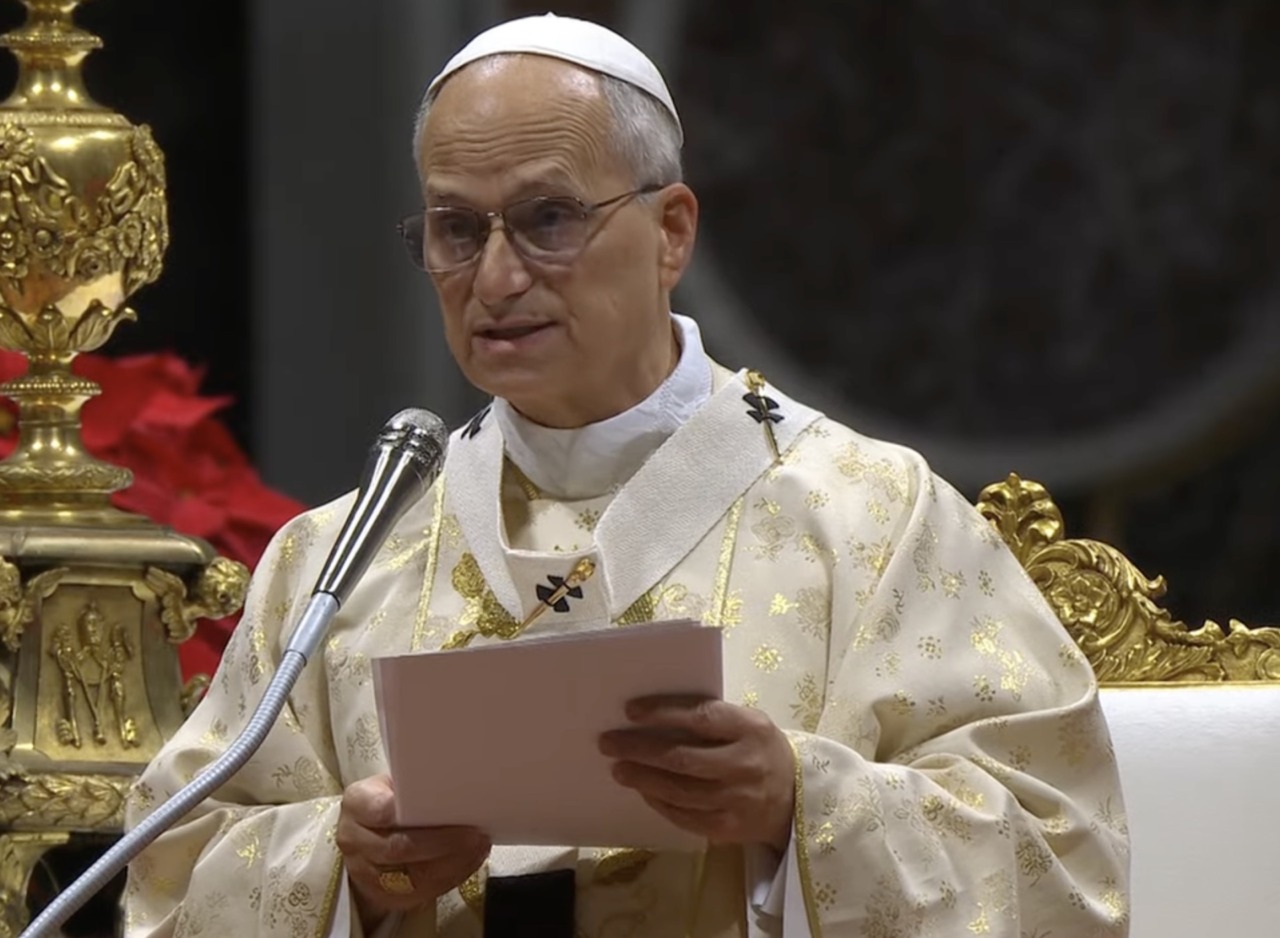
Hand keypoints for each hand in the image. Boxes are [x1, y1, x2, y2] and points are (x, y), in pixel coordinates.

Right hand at [336, 775, 489, 928]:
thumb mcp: (391, 782)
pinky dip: (450, 879)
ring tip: (479, 847)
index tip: (451, 807)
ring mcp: (365, 873)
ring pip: (412, 877)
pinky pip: (419, 894)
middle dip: (442, 843)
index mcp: (357, 805)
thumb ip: (412, 784)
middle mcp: (355, 841)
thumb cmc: (387, 799)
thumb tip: (453, 782)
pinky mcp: (381, 896)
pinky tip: (469, 863)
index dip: (417, 812)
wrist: (364, 834)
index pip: (382, 810)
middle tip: (475, 834)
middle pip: (400, 848)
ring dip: (452, 864)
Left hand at [599, 696, 795, 852]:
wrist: (796, 797)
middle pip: (683, 758)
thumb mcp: (749, 723)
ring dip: (643, 779)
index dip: (663, 713)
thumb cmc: (760, 750)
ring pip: (680, 791)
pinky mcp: (729, 828)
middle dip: (640, 750)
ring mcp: (737, 800)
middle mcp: (745, 765)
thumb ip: (712, 718)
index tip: (631, 711)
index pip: (701, 717)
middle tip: (609, 743)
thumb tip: (654, 714)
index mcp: (751, 728)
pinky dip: (659, 803)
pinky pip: (685, 816)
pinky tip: (643, 790)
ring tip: (618, 769)